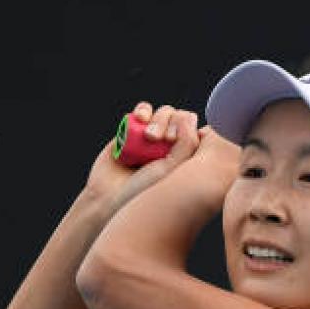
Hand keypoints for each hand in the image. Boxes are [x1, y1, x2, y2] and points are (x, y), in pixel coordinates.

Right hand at [85, 102, 201, 213]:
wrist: (109, 197)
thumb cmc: (144, 190)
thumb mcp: (172, 169)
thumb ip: (187, 143)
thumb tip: (188, 116)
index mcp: (187, 157)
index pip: (200, 130)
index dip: (193, 129)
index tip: (181, 144)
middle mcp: (171, 146)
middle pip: (183, 118)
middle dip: (175, 124)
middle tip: (166, 140)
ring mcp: (152, 136)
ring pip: (166, 113)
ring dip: (161, 119)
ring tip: (150, 137)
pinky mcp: (132, 129)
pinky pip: (144, 110)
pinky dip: (144, 110)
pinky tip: (141, 118)